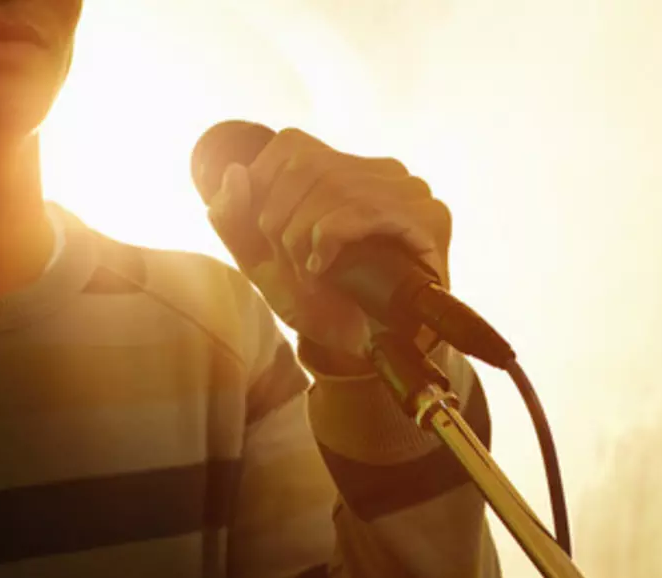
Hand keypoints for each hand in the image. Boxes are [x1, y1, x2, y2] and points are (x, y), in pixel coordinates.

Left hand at [207, 128, 451, 359]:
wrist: (366, 348)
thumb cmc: (321, 303)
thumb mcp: (265, 264)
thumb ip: (236, 220)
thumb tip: (234, 172)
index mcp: (349, 171)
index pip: (293, 146)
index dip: (264, 186)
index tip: (265, 236)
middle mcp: (383, 172)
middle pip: (307, 165)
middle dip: (281, 218)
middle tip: (288, 265)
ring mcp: (411, 191)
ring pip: (333, 184)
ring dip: (304, 234)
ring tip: (308, 272)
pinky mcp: (428, 218)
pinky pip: (363, 208)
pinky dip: (330, 236)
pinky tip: (324, 266)